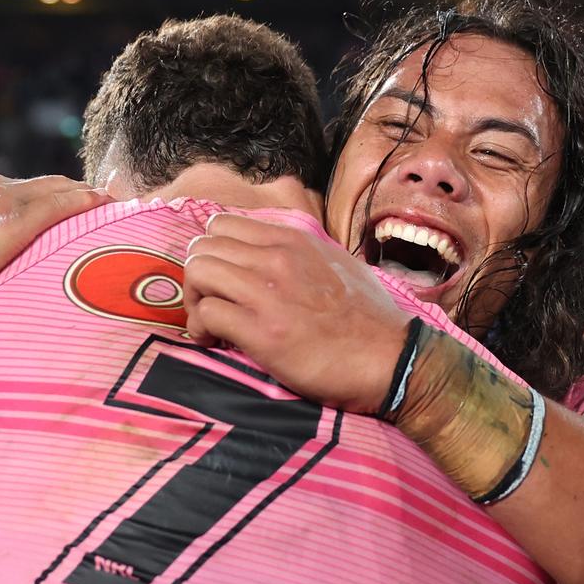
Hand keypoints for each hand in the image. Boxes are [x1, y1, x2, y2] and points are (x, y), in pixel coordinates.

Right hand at [0, 169, 111, 323]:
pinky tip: (109, 207)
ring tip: (113, 209)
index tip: (65, 212)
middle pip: (41, 184)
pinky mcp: (12, 220)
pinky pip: (64, 204)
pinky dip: (89, 203)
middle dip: (71, 195)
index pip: (14, 187)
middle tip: (103, 209)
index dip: (43, 199)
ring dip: (85, 199)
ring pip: (57, 190)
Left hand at [184, 213, 409, 413]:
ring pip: (197, 272)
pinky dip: (201, 329)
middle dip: (198, 277)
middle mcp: (276, 258)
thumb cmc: (368, 317)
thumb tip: (276, 252)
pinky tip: (214, 342)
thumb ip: (301, 252)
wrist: (390, 358)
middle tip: (210, 304)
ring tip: (209, 325)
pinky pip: (206, 313)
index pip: (223, 225)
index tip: (223, 280)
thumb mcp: (336, 263)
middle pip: (202, 246)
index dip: (214, 253)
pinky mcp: (261, 331)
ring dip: (194, 301)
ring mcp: (267, 292)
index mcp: (293, 240)